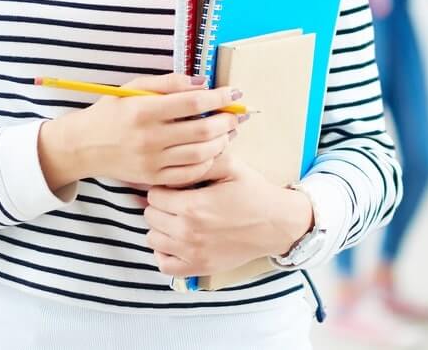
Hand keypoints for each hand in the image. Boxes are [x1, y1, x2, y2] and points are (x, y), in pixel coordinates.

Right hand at [38, 74, 242, 191]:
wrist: (83, 146)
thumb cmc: (110, 112)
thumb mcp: (133, 88)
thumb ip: (168, 83)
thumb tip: (202, 82)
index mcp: (144, 110)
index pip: (193, 103)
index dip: (219, 97)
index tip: (234, 92)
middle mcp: (149, 137)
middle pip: (202, 131)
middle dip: (227, 121)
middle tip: (237, 115)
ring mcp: (152, 161)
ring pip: (200, 154)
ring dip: (222, 142)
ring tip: (228, 132)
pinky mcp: (152, 178)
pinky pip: (189, 174)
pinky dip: (207, 163)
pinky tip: (212, 152)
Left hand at [143, 156, 313, 277]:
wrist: (276, 224)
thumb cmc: (254, 192)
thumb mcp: (231, 165)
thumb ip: (200, 160)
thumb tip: (175, 159)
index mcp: (193, 206)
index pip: (153, 195)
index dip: (162, 187)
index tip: (175, 186)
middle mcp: (188, 232)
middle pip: (151, 216)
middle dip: (160, 205)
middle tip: (177, 200)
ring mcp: (192, 253)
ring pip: (153, 239)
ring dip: (160, 227)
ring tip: (176, 218)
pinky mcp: (199, 268)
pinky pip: (164, 264)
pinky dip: (164, 252)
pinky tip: (176, 240)